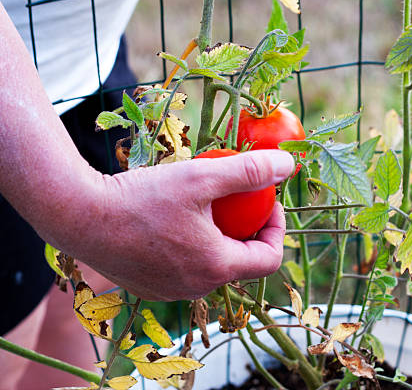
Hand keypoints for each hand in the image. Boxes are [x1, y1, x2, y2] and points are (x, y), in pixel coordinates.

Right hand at [48, 150, 294, 300]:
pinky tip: (177, 219)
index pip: (269, 259)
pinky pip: (185, 268)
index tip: (268, 203)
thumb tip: (288, 165)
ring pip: (212, 265)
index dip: (277, 229)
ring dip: (220, 238)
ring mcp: (171, 291)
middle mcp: (197, 288)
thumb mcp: (202, 177)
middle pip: (241, 263)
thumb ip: (249, 171)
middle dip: (248, 231)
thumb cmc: (141, 198)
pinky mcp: (149, 286)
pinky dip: (193, 246)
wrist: (79, 217)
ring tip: (209, 206)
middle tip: (239, 200)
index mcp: (216, 268)